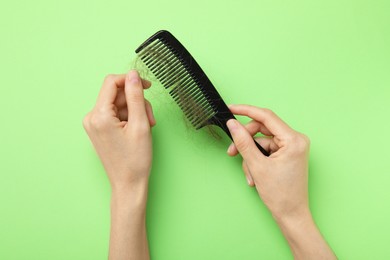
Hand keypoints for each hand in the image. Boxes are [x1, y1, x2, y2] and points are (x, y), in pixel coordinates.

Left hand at [83, 70, 153, 259]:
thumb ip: (136, 97)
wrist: (128, 184)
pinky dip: (129, 117)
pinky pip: (115, 113)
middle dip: (136, 101)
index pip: (112, 82)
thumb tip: (133, 75)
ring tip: (146, 126)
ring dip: (135, 111)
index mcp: (98, 115)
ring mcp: (93, 124)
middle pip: (116, 94)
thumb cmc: (135, 160)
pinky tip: (138, 129)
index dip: (131, 80)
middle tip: (150, 118)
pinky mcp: (99, 129)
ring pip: (118, 104)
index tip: (147, 86)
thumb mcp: (140, 124)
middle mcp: (91, 117)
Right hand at [226, 104, 335, 258]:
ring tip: (249, 174)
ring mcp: (291, 147)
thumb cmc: (281, 195)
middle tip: (231, 151)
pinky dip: (256, 161)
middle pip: (262, 130)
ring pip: (261, 142)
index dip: (246, 110)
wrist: (291, 215)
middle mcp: (295, 140)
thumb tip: (233, 125)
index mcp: (293, 140)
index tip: (231, 108)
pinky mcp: (286, 154)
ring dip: (250, 156)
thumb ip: (244, 143)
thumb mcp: (257, 166)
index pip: (266, 116)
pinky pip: (265, 151)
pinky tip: (254, 176)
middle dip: (245, 141)